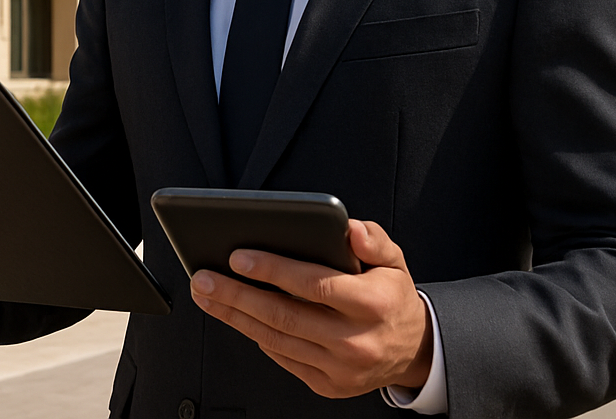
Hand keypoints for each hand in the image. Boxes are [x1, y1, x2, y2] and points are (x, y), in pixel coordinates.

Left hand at [190, 219, 431, 397]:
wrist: (413, 350)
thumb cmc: (392, 297)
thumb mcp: (394, 262)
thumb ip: (373, 241)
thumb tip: (348, 229)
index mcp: (372, 304)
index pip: (314, 284)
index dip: (272, 270)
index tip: (237, 256)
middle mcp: (356, 341)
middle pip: (284, 316)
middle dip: (237, 295)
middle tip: (203, 277)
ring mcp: (341, 369)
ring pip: (276, 339)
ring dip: (235, 316)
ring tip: (207, 294)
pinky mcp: (329, 385)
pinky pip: (284, 358)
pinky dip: (257, 336)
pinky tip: (236, 315)